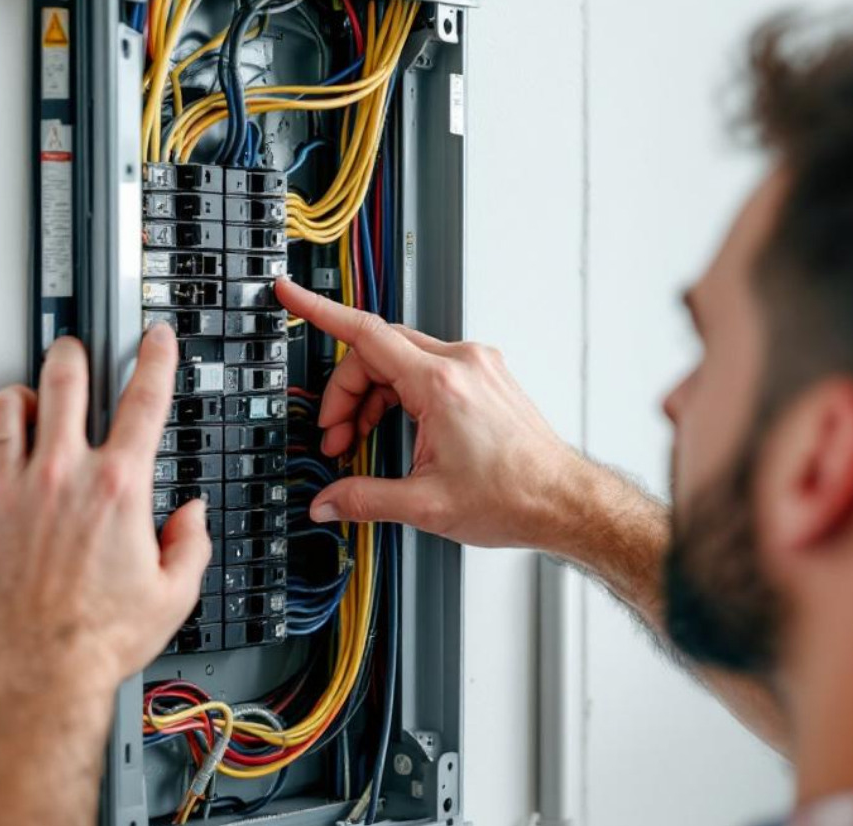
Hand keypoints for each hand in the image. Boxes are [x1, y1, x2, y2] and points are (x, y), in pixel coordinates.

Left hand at [0, 327, 210, 698]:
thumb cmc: (99, 642)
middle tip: (75, 357)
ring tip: (27, 409)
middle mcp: (61, 477)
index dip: (154, 358)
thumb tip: (191, 514)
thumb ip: (191, 544)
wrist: (41, 677)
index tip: (153, 340)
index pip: (143, 400)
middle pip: (63, 378)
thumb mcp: (174, 595)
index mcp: (117, 489)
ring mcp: (8, 492)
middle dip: (73, 356)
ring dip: (19, 399)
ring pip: (4, 407)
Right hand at [278, 278, 583, 548]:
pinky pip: (426, 370)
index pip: (365, 333)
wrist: (562, 501)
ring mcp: (476, 367)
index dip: (319, 312)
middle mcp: (461, 363)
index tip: (290, 293)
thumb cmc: (514, 496)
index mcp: (441, 385)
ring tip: (360, 443)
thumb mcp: (425, 505)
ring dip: (371, 398)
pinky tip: (393, 432)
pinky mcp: (484, 378)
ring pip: (400, 361)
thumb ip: (364, 498)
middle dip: (345, 393)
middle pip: (377, 352)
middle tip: (334, 439)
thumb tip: (326, 502)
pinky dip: (400, 396)